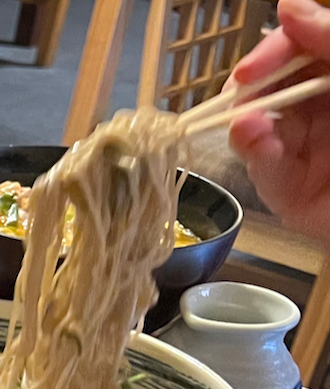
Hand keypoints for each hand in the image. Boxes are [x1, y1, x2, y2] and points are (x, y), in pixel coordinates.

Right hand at [229, 0, 329, 243]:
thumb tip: (288, 5)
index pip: (298, 51)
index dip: (274, 50)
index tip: (257, 58)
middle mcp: (322, 111)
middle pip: (269, 86)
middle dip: (252, 85)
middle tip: (243, 87)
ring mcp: (305, 151)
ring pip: (256, 127)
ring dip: (248, 122)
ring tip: (248, 125)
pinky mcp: (291, 193)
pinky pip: (263, 169)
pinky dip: (254, 152)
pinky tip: (255, 141)